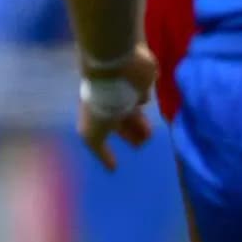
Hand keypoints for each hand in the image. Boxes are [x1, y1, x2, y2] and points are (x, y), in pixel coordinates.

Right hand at [77, 50, 157, 170]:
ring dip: (141, 120)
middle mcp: (112, 101)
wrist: (115, 72)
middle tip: (144, 142)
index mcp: (100, 114)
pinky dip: (145, 95)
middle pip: (125, 119)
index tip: (132, 152)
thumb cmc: (102, 104)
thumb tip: (112, 168)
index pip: (112, 130)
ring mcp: (126, 89)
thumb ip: (100, 151)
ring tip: (149, 131)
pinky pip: (144, 89)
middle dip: (134, 132)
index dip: (120, 142)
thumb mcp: (92, 134)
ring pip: (135, 107)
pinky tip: (147, 99)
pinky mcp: (140, 77)